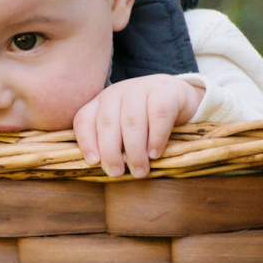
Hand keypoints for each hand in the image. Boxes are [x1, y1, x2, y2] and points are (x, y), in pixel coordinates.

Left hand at [72, 75, 204, 177]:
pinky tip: (155, 154)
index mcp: (102, 102)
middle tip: (117, 173)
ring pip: (132, 122)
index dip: (86, 142)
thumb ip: (112, 141)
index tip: (94, 162)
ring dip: (134, 151)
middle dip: (111, 152)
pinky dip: (156, 139)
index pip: (85, 119)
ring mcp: (140, 89)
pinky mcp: (164, 93)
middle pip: (107, 123)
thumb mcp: (123, 126)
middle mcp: (117, 92)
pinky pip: (158, 117)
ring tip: (139, 170)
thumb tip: (107, 169)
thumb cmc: (145, 118)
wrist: (177, 94)